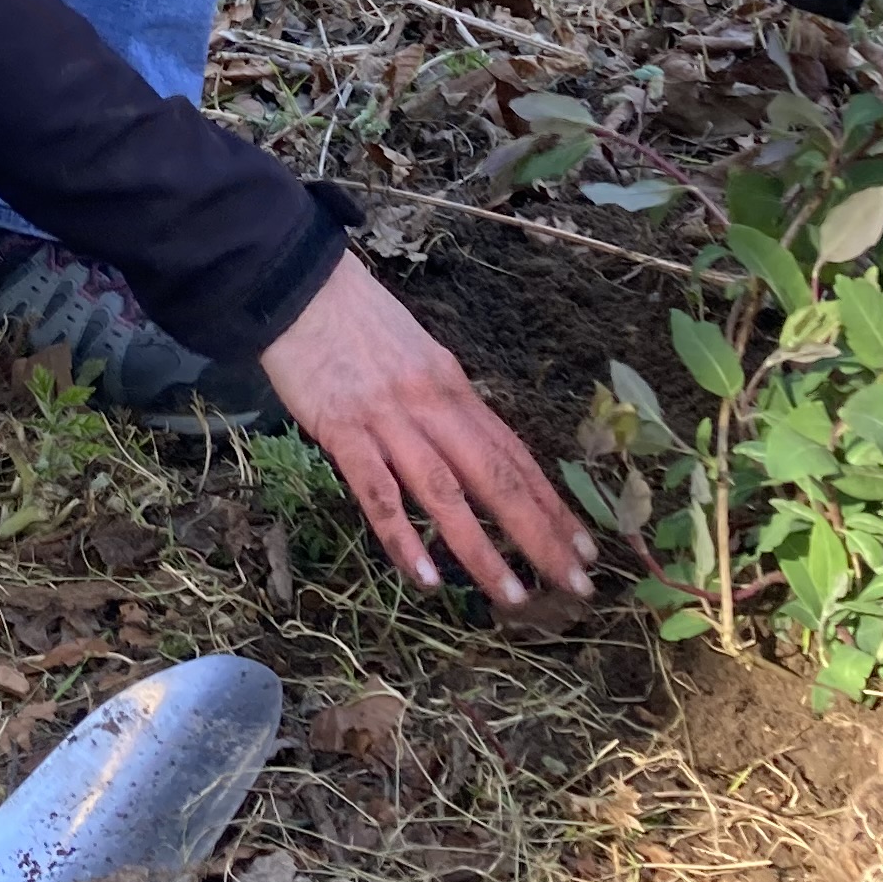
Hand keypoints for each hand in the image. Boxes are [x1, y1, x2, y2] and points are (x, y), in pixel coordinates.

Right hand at [257, 252, 593, 607]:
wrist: (298, 284)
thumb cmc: (356, 321)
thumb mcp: (418, 357)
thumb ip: (443, 406)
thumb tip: (473, 450)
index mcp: (454, 388)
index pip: (514, 456)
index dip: (551, 504)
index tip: (584, 546)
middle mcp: (433, 405)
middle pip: (496, 479)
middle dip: (539, 535)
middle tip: (576, 583)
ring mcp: (388, 419)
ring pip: (446, 494)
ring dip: (482, 550)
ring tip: (513, 597)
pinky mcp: (343, 431)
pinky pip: (379, 493)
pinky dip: (403, 538)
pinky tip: (426, 578)